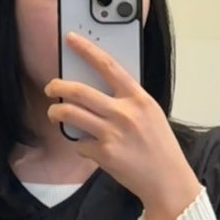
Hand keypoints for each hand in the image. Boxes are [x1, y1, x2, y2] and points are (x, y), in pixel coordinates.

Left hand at [45, 32, 200, 219]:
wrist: (168, 180)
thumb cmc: (160, 147)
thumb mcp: (151, 114)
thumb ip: (128, 100)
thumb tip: (99, 89)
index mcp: (139, 98)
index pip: (108, 66)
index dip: (87, 50)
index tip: (71, 39)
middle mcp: (124, 112)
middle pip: (79, 90)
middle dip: (58, 86)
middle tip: (51, 87)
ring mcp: (112, 133)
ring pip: (70, 114)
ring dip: (56, 112)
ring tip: (56, 113)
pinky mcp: (103, 153)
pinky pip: (79, 143)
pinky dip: (80, 144)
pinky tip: (89, 147)